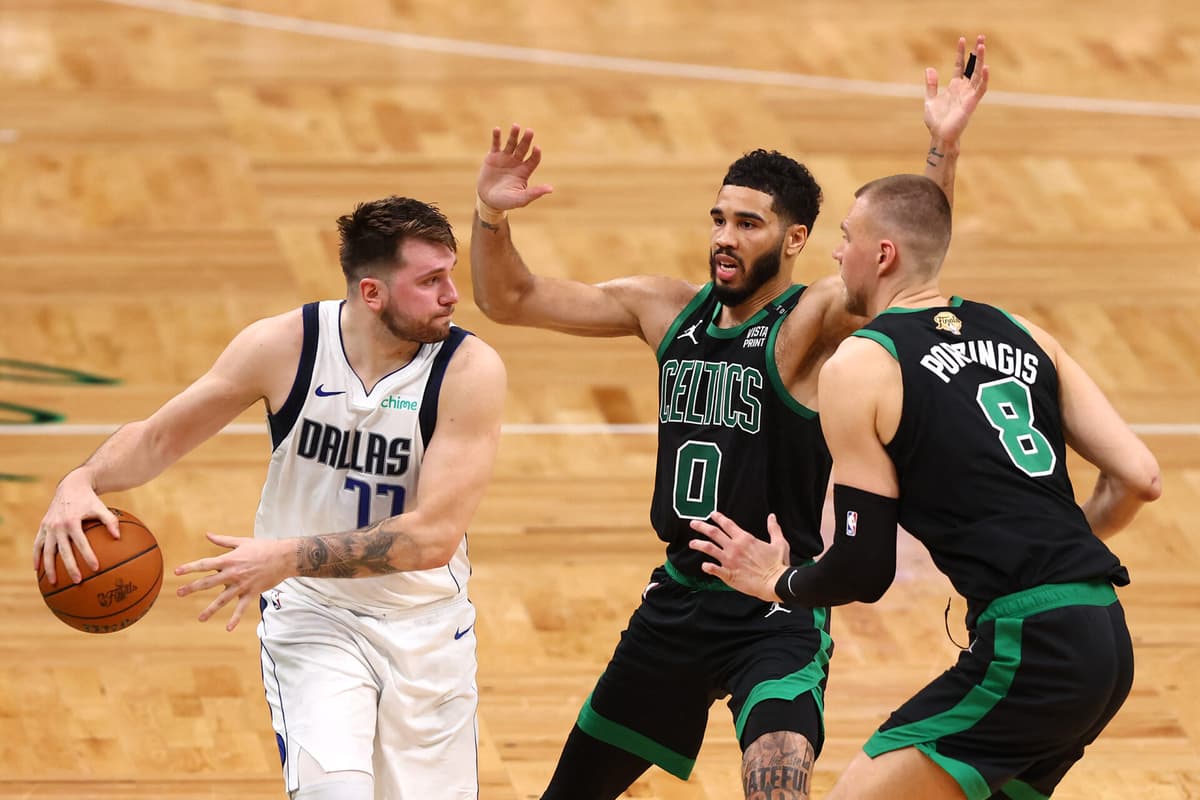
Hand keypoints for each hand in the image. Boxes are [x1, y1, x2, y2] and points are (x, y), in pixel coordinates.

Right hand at [33, 471, 118, 584]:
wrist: (71, 486)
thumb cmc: (89, 500)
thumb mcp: (101, 508)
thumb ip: (110, 521)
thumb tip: (118, 537)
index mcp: (72, 521)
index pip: (81, 542)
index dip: (88, 556)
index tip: (96, 568)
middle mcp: (58, 525)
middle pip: (63, 551)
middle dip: (70, 567)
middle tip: (78, 581)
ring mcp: (48, 527)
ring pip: (46, 551)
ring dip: (49, 567)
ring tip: (54, 582)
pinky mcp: (42, 527)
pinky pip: (37, 544)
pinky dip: (36, 557)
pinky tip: (38, 569)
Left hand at [175, 533, 293, 630]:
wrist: (284, 557)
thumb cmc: (263, 547)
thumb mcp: (242, 541)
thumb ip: (223, 540)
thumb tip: (207, 534)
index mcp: (229, 560)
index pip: (205, 564)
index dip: (190, 568)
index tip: (176, 572)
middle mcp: (233, 573)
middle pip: (208, 582)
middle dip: (193, 588)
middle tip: (180, 593)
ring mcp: (242, 585)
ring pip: (223, 599)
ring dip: (211, 609)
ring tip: (200, 618)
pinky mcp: (251, 592)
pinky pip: (241, 608)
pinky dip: (235, 618)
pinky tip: (228, 628)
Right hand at [477, 124, 553, 211]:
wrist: (487, 200)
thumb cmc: (506, 201)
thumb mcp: (521, 199)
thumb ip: (534, 193)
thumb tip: (551, 189)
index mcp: (525, 171)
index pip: (533, 159)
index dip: (536, 154)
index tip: (537, 148)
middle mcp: (516, 162)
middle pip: (523, 148)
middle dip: (526, 140)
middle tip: (529, 131)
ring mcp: (505, 158)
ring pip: (511, 143)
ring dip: (513, 135)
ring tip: (516, 126)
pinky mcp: (492, 157)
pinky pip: (495, 144)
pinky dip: (496, 137)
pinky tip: (497, 129)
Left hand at [688, 512, 790, 602]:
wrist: (776, 583)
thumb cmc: (778, 564)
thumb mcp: (779, 543)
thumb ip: (774, 529)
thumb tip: (772, 517)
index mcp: (745, 539)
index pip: (728, 524)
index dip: (718, 518)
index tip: (712, 514)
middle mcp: (734, 548)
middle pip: (713, 533)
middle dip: (701, 527)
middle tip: (693, 523)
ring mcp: (729, 561)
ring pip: (709, 549)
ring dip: (698, 545)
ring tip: (692, 543)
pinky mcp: (728, 575)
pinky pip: (713, 569)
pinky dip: (707, 567)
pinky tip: (703, 566)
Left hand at [924, 35, 989, 146]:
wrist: (939, 136)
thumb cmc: (936, 121)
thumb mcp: (930, 99)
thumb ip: (931, 85)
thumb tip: (929, 68)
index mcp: (955, 87)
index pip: (960, 65)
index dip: (960, 53)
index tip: (961, 39)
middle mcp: (964, 89)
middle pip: (973, 66)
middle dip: (977, 52)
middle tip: (981, 37)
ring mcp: (969, 95)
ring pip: (978, 74)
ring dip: (981, 60)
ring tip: (982, 45)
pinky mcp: (971, 103)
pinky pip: (980, 89)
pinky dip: (984, 79)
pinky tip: (986, 67)